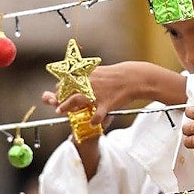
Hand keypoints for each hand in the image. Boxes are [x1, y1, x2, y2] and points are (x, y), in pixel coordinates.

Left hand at [42, 61, 183, 125]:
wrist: (133, 78)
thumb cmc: (117, 75)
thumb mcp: (99, 71)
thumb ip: (87, 75)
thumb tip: (76, 75)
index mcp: (86, 75)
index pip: (65, 82)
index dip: (61, 90)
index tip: (60, 95)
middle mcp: (88, 83)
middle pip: (66, 91)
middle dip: (61, 98)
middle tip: (60, 105)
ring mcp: (96, 93)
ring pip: (75, 101)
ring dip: (66, 107)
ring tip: (61, 112)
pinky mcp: (105, 103)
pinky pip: (96, 115)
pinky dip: (94, 120)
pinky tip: (92, 123)